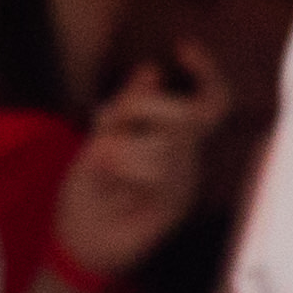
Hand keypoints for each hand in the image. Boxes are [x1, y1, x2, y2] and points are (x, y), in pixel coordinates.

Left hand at [52, 49, 219, 284]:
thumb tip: (151, 69)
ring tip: (102, 163)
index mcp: (174, 139)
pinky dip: (124, 167)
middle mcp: (188, 159)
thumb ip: (127, 108)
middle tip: (107, 124)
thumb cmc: (90, 192)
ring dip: (125, 146)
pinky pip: (158, 171)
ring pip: (168, 143)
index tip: (184, 48)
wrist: (80, 244)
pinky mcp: (174, 204)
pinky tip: (108, 180)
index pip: (212, 101)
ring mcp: (184, 182)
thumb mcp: (101, 138)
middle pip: (190, 114)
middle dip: (145, 107)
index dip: (208, 73)